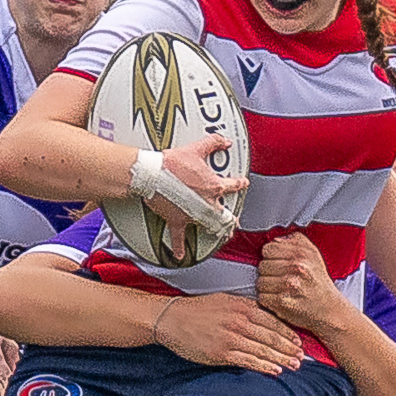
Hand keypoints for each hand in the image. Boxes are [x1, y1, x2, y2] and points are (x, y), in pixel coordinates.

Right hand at [146, 135, 247, 260]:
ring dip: (215, 231)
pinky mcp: (177, 220)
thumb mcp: (196, 149)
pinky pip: (178, 237)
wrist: (153, 174)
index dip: (239, 184)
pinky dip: (178, 247)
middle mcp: (206, 203)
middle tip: (234, 222)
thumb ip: (213, 143)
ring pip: (208, 226)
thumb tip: (224, 140)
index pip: (232, 185)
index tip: (243, 184)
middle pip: (224, 214)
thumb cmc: (172, 163)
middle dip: (230, 219)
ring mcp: (193, 214)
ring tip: (219, 236)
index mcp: (213, 186)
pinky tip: (179, 255)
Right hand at [153, 294, 302, 375]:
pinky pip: (249, 361)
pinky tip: (275, 370)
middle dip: (289, 348)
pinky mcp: (222, 353)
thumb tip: (265, 316)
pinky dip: (264, 366)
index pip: (273, 321)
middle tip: (302, 357)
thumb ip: (246, 307)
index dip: (288, 333)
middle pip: (273, 337)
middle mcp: (240, 321)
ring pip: (264, 350)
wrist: (172, 319)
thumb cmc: (198, 310)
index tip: (298, 341)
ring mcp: (232, 338)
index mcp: (243, 306)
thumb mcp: (225, 300)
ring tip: (294, 365)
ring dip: (281, 359)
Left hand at [254, 233, 339, 334]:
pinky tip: (279, 299)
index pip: (268, 249)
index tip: (279, 264)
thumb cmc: (317, 281)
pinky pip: (262, 297)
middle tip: (280, 279)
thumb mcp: (313, 254)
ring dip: (267, 287)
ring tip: (280, 289)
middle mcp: (296, 268)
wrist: (329, 309)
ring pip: (260, 282)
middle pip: (262, 266)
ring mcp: (289, 286)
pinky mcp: (283, 302)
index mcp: (301, 253)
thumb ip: (295, 241)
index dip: (271, 257)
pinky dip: (268, 300)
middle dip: (269, 273)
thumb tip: (275, 240)